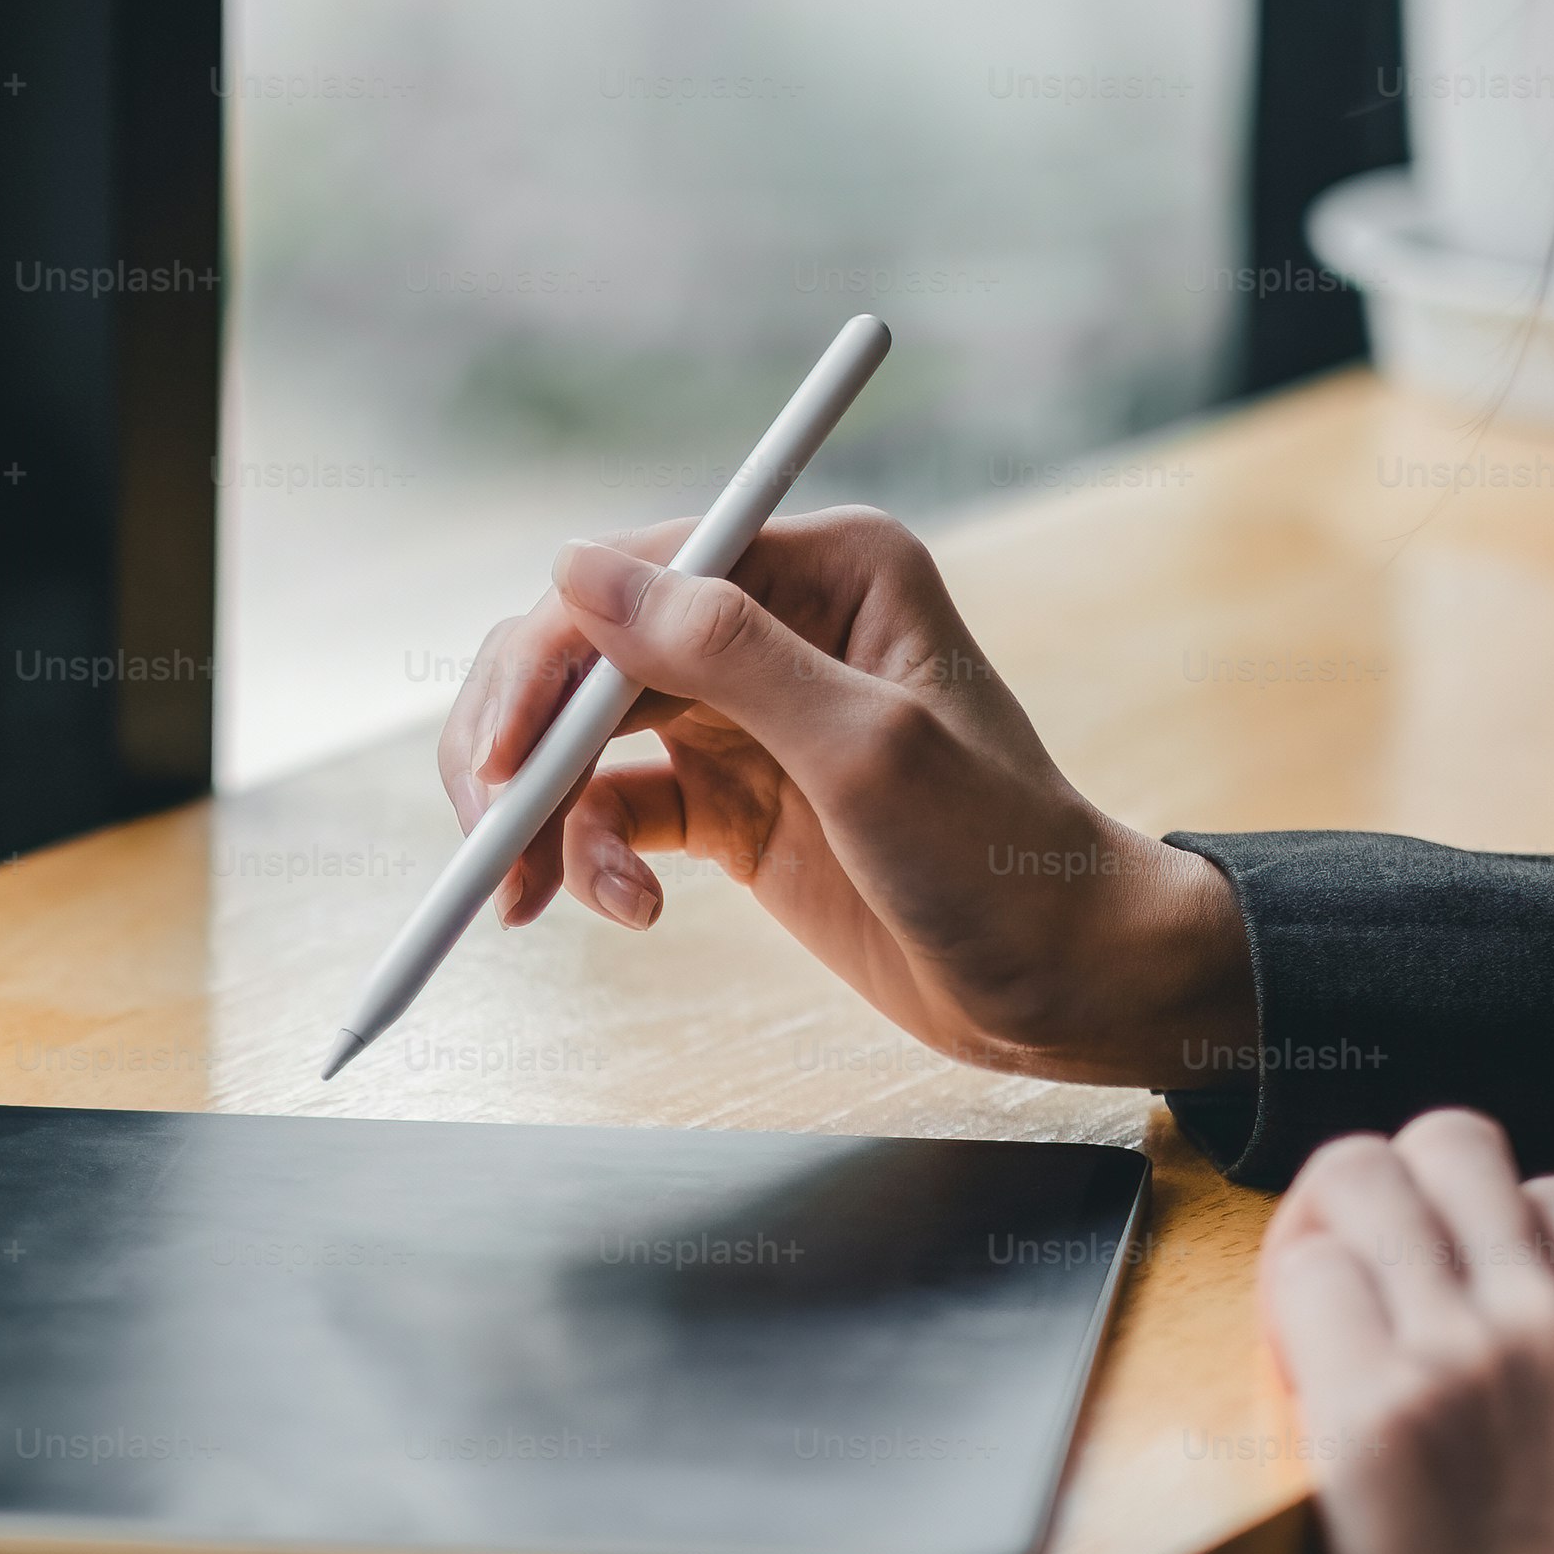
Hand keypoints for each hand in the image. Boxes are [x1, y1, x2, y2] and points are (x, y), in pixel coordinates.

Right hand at [434, 509, 1254, 1083]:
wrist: (1069, 986)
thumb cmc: (1004, 861)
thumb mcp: (866, 752)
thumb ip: (722, 653)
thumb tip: (574, 570)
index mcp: (825, 567)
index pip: (638, 579)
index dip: (549, 662)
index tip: (500, 760)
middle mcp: (775, 620)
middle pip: (584, 653)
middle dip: (520, 749)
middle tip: (484, 840)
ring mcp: (744, 713)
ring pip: (579, 737)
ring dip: (539, 817)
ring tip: (528, 903)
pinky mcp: (727, 799)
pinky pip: (612, 809)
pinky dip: (588, 860)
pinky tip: (624, 913)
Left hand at [1259, 1110, 1553, 1553]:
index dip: (1492, 1226)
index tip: (1450, 1279)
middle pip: (1453, 1148)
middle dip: (1397, 1184)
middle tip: (1362, 1259)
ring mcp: (1461, 1365)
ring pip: (1362, 1177)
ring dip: (1323, 1218)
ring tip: (1309, 1291)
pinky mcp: (1368, 1424)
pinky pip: (1303, 1273)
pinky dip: (1278, 1287)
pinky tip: (1280, 1344)